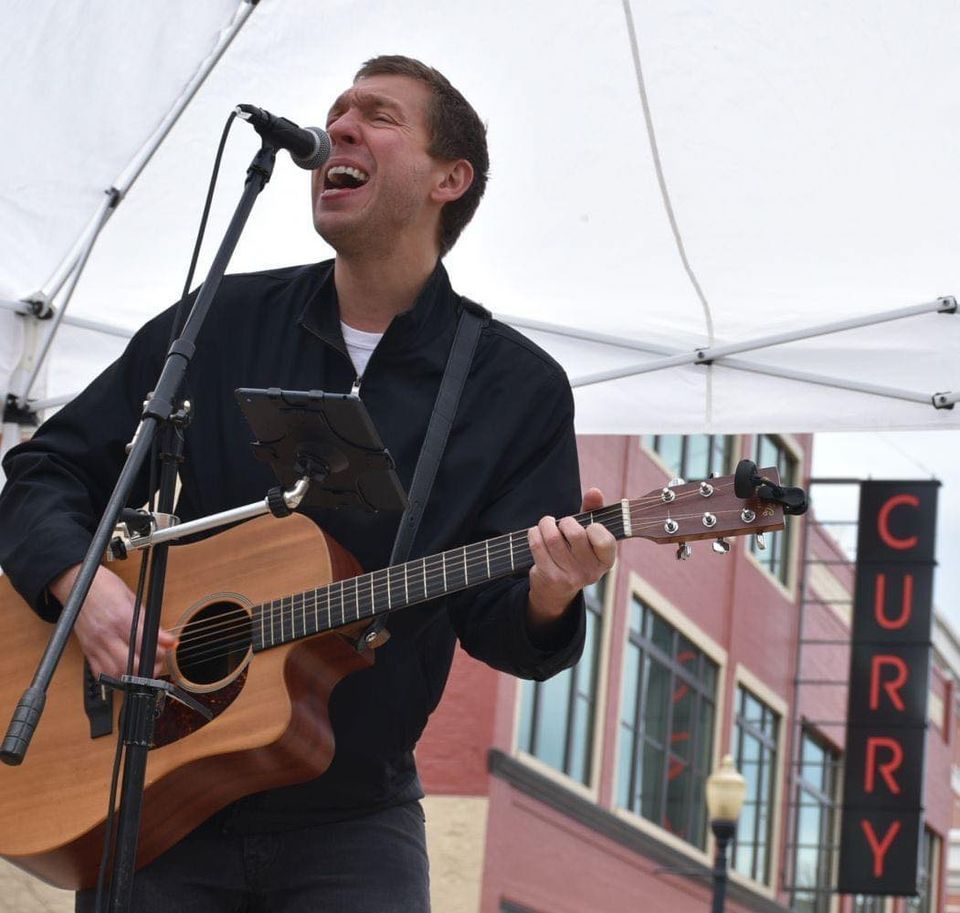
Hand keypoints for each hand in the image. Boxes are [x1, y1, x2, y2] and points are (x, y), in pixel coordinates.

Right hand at [50, 564, 176, 679]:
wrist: (78, 583)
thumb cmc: (106, 588)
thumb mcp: (134, 600)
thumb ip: (151, 623)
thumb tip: (168, 640)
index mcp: (121, 619)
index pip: (144, 644)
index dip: (159, 652)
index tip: (166, 651)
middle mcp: (107, 634)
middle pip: (130, 664)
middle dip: (148, 668)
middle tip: (157, 662)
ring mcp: (95, 644)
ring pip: (115, 672)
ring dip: (132, 676)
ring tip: (143, 668)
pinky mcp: (87, 650)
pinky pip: (99, 672)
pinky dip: (114, 676)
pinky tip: (124, 669)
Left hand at [526, 488, 616, 630]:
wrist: (557, 589)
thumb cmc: (576, 551)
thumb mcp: (589, 533)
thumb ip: (594, 509)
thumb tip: (594, 491)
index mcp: (606, 560)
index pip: (604, 540)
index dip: (594, 527)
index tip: (588, 526)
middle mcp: (591, 572)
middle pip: (575, 534)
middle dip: (565, 521)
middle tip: (563, 523)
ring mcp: (570, 577)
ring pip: (553, 538)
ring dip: (546, 524)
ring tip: (547, 524)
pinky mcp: (550, 577)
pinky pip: (538, 546)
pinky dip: (534, 533)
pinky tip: (536, 532)